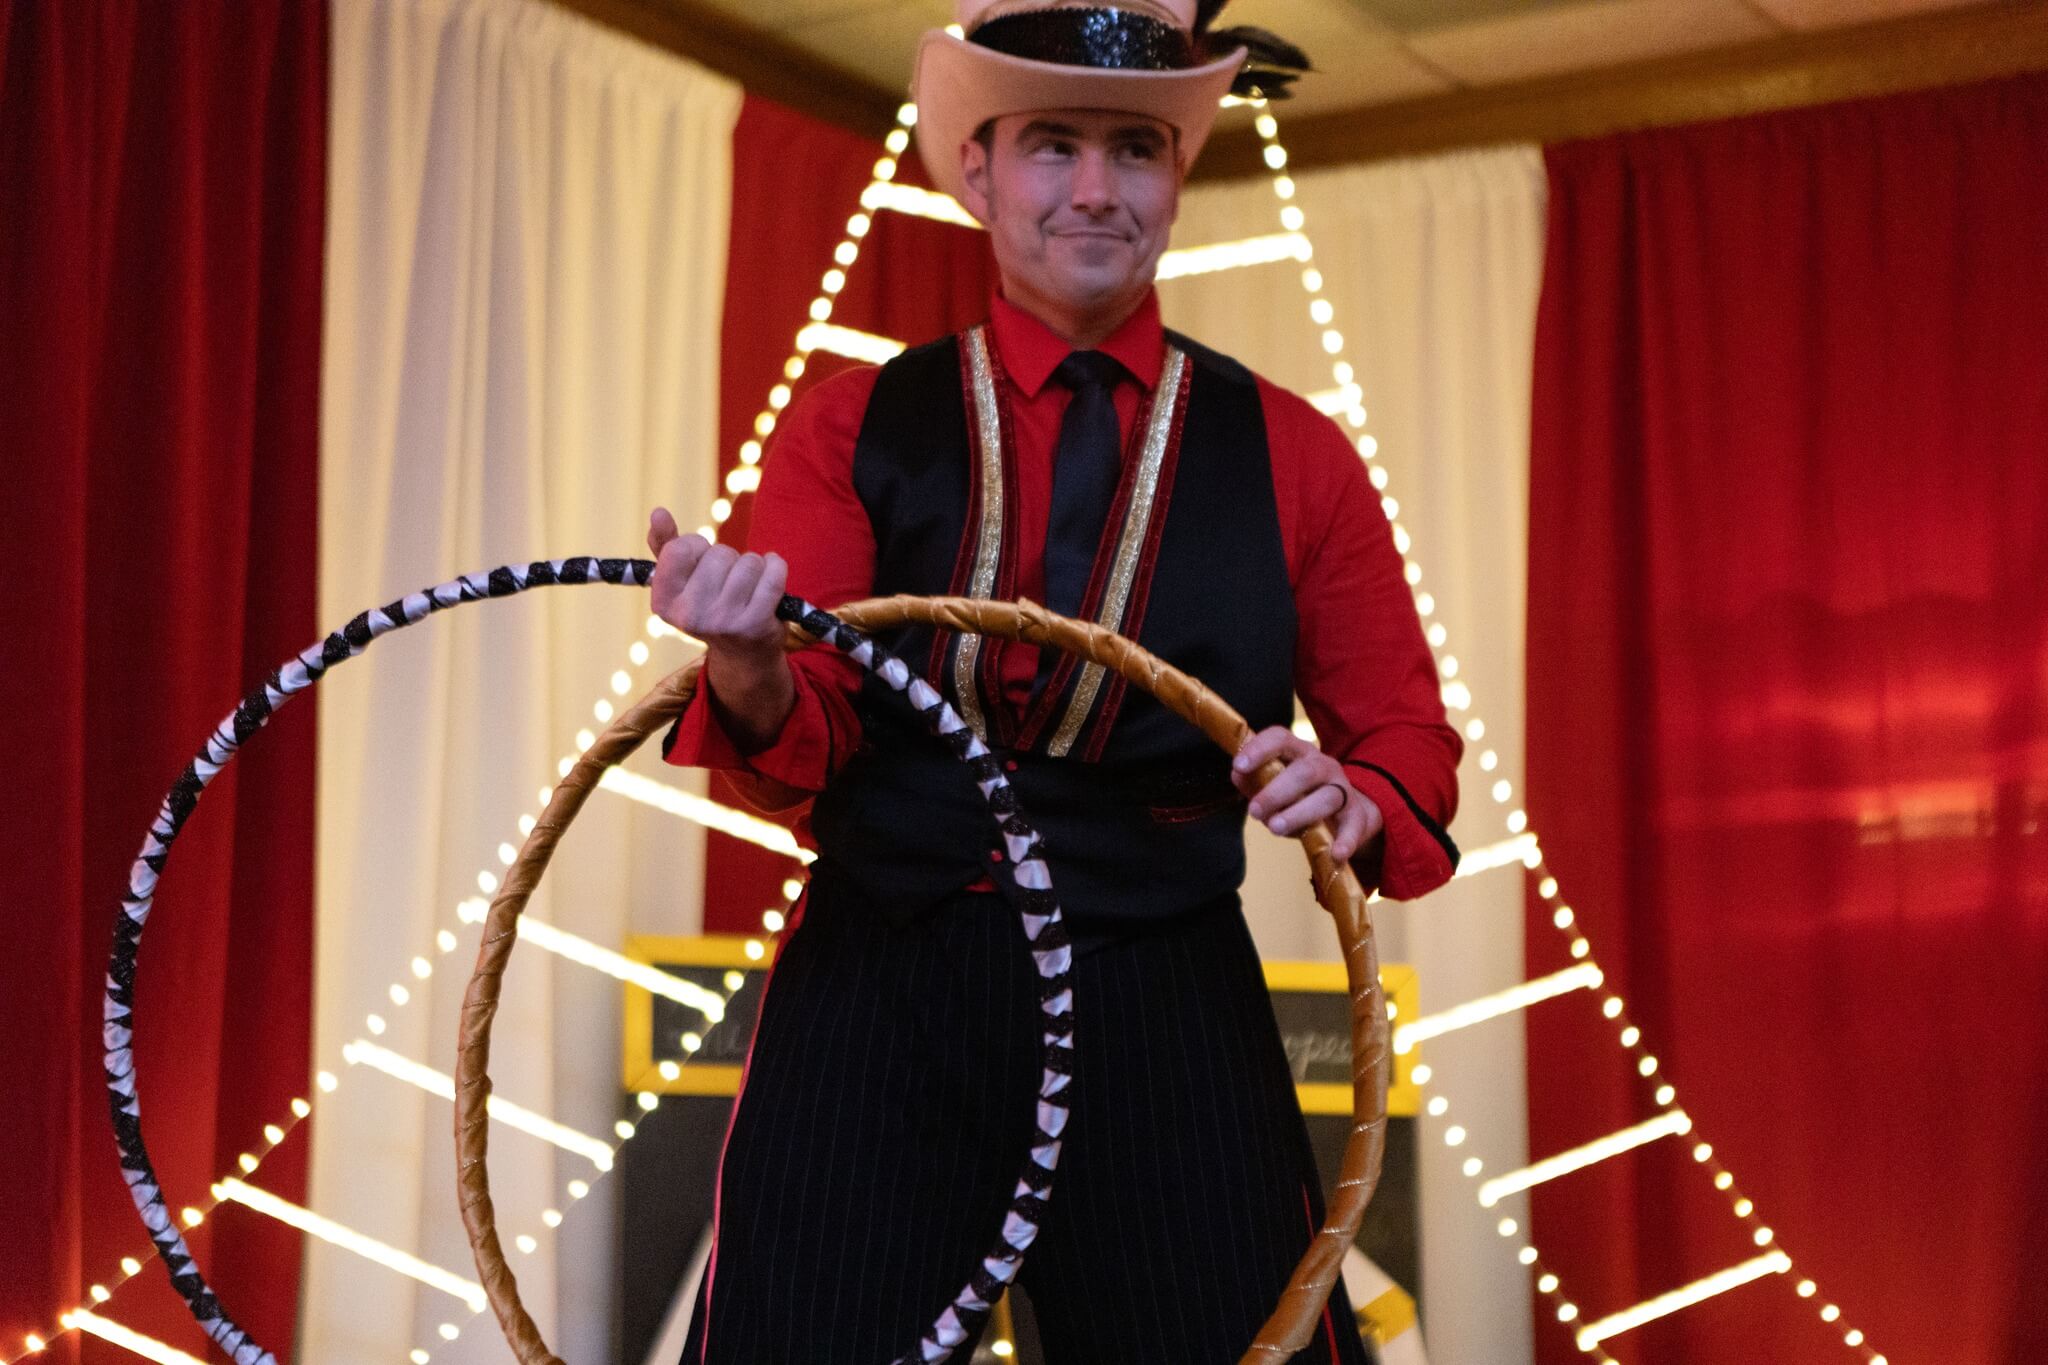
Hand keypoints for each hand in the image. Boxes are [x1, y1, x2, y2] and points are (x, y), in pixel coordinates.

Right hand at [647, 507, 787, 666]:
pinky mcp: (756, 624)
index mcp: (664, 603)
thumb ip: (665, 546)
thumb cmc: (710, 606)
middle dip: (729, 560)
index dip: (697, 547)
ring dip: (753, 566)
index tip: (701, 564)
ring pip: (748, 561)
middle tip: (727, 584)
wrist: (742, 654)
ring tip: (747, 588)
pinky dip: (776, 567)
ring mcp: (723, 621)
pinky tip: (770, 578)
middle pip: (719, 553)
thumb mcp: (682, 581)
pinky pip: (773, 573)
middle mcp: (689, 616)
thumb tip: (657, 512)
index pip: (680, 548)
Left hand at [1231, 726, 1383, 862]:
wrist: (1347, 812)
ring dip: (1299, 813)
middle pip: (1304, 772)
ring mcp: (1342, 789)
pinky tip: (1336, 854)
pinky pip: (1354, 826)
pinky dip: (1346, 840)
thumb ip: (1255, 781)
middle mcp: (1323, 766)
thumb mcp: (1276, 786)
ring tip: (1275, 828)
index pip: (1281, 739)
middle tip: (1254, 811)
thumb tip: (1237, 774)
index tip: (1238, 765)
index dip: (1259, 749)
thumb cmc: (1301, 796)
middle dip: (1276, 791)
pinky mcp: (1357, 815)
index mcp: (1299, 753)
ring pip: (1326, 798)